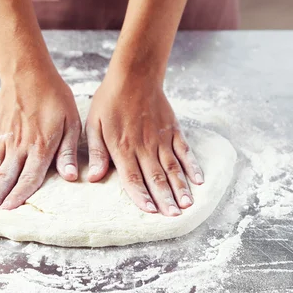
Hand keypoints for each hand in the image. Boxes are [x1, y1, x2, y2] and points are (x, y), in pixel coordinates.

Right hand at [0, 71, 80, 216]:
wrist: (29, 72)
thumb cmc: (55, 97)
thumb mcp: (72, 123)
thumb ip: (68, 152)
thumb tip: (70, 176)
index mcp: (40, 148)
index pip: (28, 179)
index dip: (17, 197)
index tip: (6, 213)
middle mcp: (18, 146)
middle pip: (4, 178)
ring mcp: (2, 137)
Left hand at [86, 71, 203, 215]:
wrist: (134, 75)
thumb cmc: (110, 101)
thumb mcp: (94, 125)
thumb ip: (98, 153)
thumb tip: (94, 177)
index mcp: (123, 148)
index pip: (133, 178)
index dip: (142, 197)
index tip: (151, 212)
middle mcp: (144, 147)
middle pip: (156, 178)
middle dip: (165, 199)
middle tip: (174, 217)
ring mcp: (161, 138)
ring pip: (172, 168)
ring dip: (180, 188)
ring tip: (187, 205)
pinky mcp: (173, 130)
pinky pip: (184, 151)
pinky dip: (192, 166)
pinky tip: (198, 181)